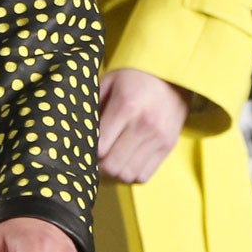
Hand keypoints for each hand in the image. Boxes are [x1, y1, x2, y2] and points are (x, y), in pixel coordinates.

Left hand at [97, 68, 189, 184]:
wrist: (174, 75)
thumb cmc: (135, 78)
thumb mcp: (110, 81)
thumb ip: (92, 105)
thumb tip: (77, 131)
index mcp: (126, 105)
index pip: (100, 147)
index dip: (88, 151)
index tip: (86, 146)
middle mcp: (144, 124)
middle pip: (112, 165)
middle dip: (99, 166)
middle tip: (96, 157)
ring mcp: (159, 137)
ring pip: (127, 175)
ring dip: (115, 172)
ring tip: (111, 160)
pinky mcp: (168, 146)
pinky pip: (144, 175)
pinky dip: (132, 174)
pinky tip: (127, 161)